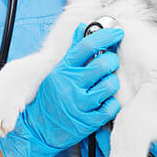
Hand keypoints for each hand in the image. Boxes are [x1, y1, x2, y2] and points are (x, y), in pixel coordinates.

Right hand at [0, 23, 122, 156]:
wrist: (38, 129)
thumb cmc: (51, 97)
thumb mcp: (58, 71)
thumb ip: (73, 51)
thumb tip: (82, 28)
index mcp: (63, 69)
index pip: (86, 46)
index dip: (105, 36)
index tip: (117, 33)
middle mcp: (70, 85)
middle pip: (103, 65)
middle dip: (112, 61)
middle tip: (110, 63)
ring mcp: (79, 104)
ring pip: (110, 86)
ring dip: (113, 83)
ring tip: (106, 84)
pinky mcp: (87, 122)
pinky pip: (111, 107)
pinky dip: (112, 103)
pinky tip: (105, 101)